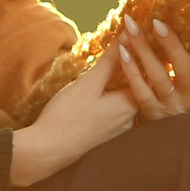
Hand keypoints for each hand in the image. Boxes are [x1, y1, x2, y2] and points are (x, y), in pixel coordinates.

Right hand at [9, 48, 136, 186]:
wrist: (45, 153)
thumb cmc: (65, 117)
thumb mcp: (87, 83)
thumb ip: (110, 61)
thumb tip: (127, 37)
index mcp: (130, 105)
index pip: (144, 73)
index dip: (141, 53)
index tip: (137, 37)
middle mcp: (130, 120)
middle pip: (136, 86)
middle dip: (130, 67)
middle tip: (122, 48)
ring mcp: (119, 131)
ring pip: (124, 99)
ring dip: (119, 83)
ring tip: (108, 67)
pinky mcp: (106, 137)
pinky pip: (115, 111)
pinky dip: (110, 98)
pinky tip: (98, 93)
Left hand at [116, 19, 189, 120]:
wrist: (167, 132)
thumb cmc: (181, 95)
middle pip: (183, 69)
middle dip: (171, 44)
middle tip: (156, 22)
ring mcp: (169, 105)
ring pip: (157, 76)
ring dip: (143, 49)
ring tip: (131, 28)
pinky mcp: (149, 111)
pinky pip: (139, 88)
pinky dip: (130, 68)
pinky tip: (121, 50)